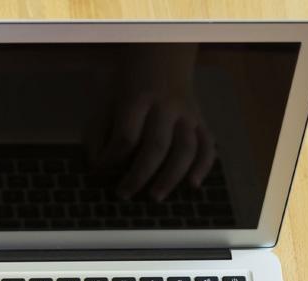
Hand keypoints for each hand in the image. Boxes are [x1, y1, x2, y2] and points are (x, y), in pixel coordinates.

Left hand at [89, 92, 215, 200]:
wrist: (162, 56)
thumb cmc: (127, 85)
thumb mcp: (105, 101)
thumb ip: (98, 134)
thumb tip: (98, 168)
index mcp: (137, 99)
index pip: (126, 137)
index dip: (111, 159)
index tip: (100, 170)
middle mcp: (166, 107)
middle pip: (156, 146)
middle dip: (139, 175)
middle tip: (124, 194)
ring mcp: (188, 114)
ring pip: (186, 149)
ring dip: (171, 177)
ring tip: (156, 197)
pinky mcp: (201, 121)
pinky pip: (209, 146)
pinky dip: (204, 167)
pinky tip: (193, 186)